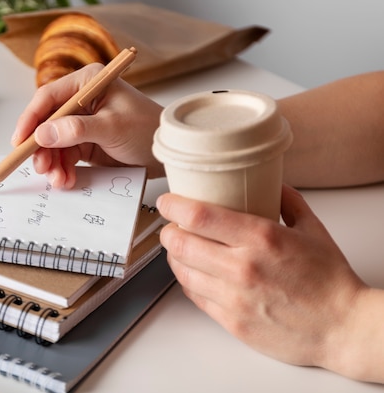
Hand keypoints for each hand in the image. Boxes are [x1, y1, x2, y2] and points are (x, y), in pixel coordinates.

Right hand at [12, 63, 164, 187]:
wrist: (168, 153)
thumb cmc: (148, 129)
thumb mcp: (112, 127)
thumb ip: (77, 129)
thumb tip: (43, 134)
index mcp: (87, 82)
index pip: (49, 98)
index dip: (30, 119)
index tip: (20, 141)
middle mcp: (81, 100)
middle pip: (47, 123)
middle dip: (41, 148)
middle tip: (41, 167)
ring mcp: (82, 122)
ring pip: (53, 143)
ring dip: (52, 163)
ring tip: (59, 179)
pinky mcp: (85, 142)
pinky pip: (65, 156)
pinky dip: (62, 169)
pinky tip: (66, 180)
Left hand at [157, 185, 368, 372]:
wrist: (343, 328)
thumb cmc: (330, 281)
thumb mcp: (312, 229)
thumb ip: (286, 200)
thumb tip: (269, 183)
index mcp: (261, 238)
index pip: (199, 216)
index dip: (173, 205)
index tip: (167, 201)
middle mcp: (242, 267)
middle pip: (180, 243)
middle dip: (168, 231)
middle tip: (172, 226)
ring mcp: (234, 297)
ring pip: (181, 270)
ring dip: (174, 256)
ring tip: (181, 248)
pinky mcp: (231, 321)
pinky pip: (193, 295)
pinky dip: (187, 280)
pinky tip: (195, 273)